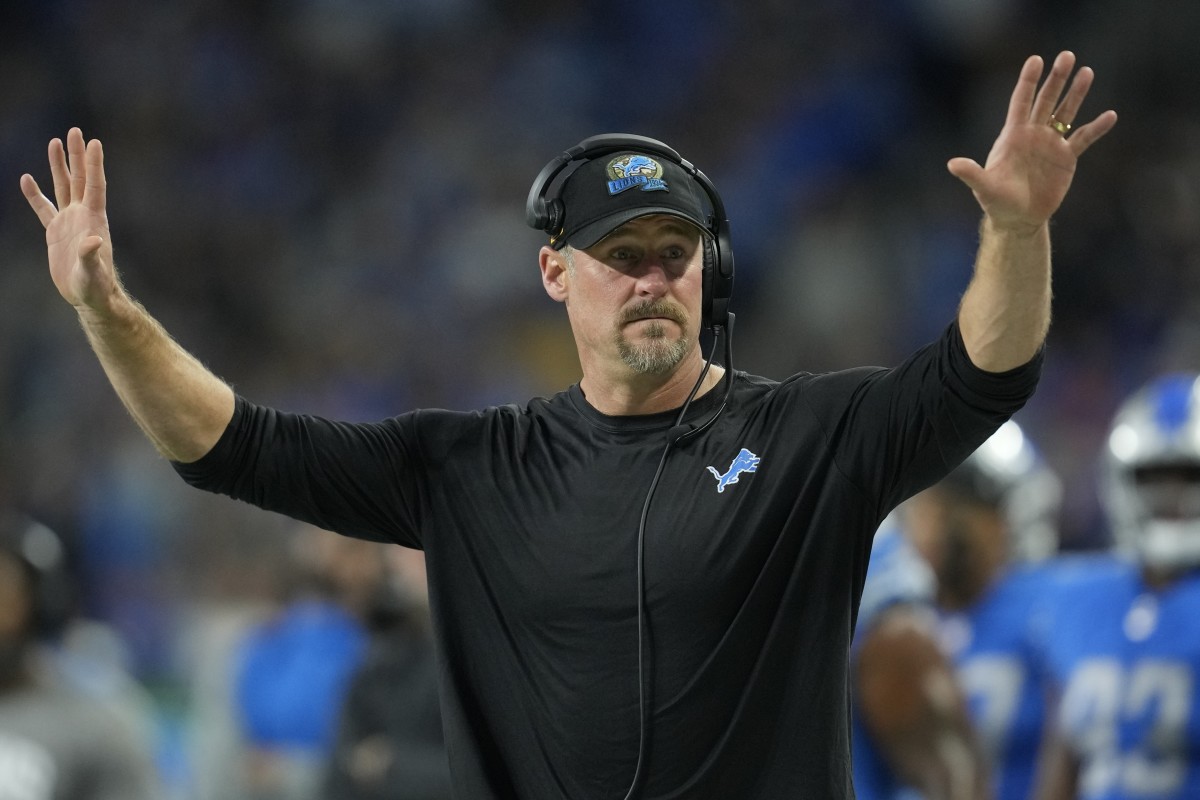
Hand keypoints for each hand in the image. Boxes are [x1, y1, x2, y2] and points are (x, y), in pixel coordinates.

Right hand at [20, 128, 119, 313]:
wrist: (88, 297)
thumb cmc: (95, 287)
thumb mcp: (92, 272)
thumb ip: (92, 257)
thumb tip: (93, 241)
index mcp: (94, 220)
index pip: (94, 186)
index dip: (94, 164)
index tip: (95, 142)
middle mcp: (83, 215)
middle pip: (79, 179)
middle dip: (77, 155)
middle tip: (75, 131)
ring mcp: (69, 221)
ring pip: (62, 187)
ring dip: (59, 166)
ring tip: (55, 142)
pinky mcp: (55, 231)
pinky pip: (43, 208)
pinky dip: (35, 194)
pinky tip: (27, 179)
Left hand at [948, 51, 1117, 231]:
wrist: (1018, 218)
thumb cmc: (996, 202)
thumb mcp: (984, 187)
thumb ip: (971, 174)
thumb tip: (952, 164)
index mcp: (1013, 135)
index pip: (1020, 102)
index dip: (1028, 82)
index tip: (1036, 60)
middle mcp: (1033, 134)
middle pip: (1046, 100)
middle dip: (1056, 79)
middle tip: (1067, 56)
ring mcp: (1051, 144)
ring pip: (1065, 113)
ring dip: (1076, 94)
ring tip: (1087, 71)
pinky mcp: (1066, 158)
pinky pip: (1083, 139)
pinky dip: (1096, 128)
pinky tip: (1110, 116)